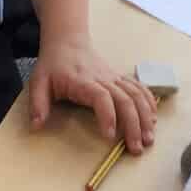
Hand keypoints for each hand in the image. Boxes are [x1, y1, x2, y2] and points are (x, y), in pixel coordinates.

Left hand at [29, 32, 156, 152]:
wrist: (67, 41)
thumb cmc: (53, 65)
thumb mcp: (38, 82)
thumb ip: (38, 104)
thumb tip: (37, 126)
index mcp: (83, 81)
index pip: (101, 97)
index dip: (108, 115)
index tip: (110, 135)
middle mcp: (103, 79)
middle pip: (125, 99)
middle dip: (133, 124)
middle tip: (136, 148)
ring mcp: (114, 78)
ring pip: (136, 95)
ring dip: (146, 117)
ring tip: (149, 139)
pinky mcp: (120, 78)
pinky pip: (140, 88)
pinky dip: (149, 103)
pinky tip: (153, 120)